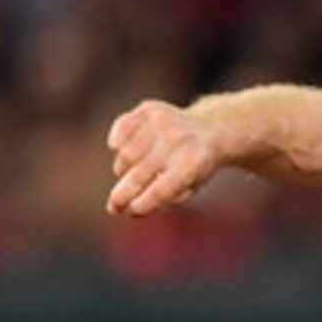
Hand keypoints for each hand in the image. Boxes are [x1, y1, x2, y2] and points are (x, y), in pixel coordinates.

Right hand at [106, 99, 222, 216]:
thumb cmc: (194, 166)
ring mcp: (163, 121)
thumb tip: (131, 209)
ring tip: (132, 173)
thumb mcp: (189, 187)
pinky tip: (121, 149)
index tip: (130, 212)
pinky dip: (117, 142)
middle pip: (139, 174)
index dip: (142, 204)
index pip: (161, 190)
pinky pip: (121, 127)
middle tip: (113, 208)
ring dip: (123, 170)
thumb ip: (163, 199)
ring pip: (126, 154)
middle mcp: (179, 139)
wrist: (208, 130)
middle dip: (123, 195)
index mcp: (194, 163)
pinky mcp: (150, 108)